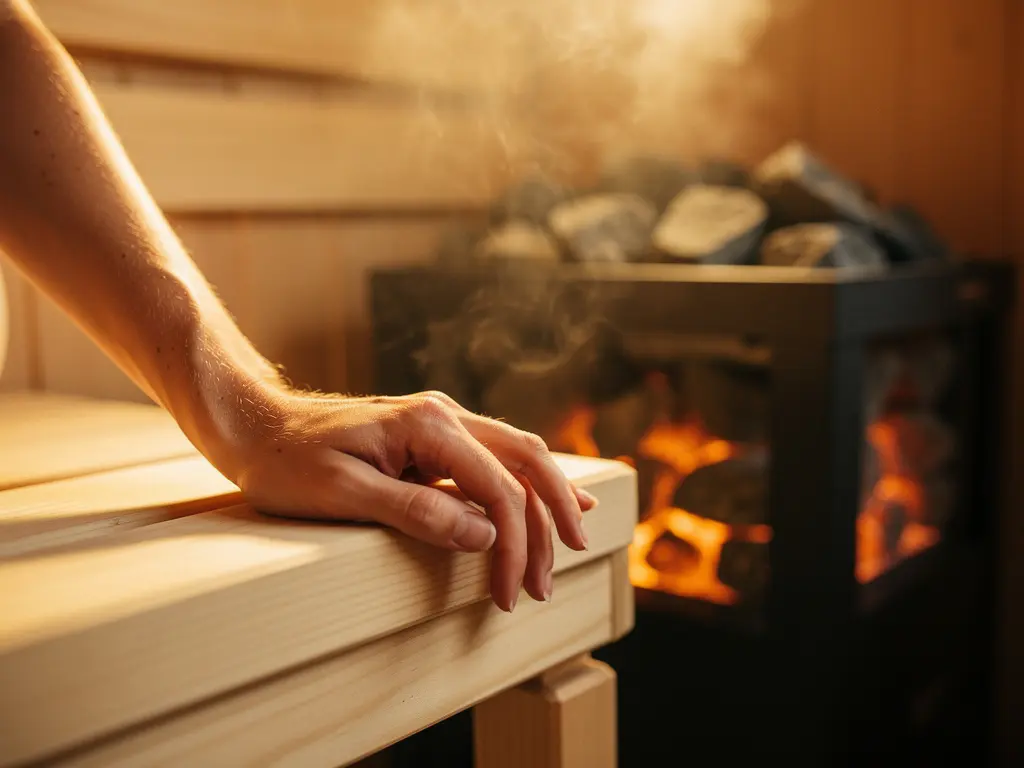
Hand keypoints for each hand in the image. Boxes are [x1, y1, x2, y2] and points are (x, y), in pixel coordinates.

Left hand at [227, 388, 595, 611]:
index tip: (509, 594)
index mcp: (427, 425)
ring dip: (545, 504)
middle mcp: (444, 414)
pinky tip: (551, 498)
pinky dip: (526, 484)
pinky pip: (495, 457)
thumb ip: (416, 511)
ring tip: (567, 549)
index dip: (513, 544)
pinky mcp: (432, 436)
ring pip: (517, 456)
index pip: (497, 487)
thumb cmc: (286, 462)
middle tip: (547, 581)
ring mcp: (441, 421)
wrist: (255, 426)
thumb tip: (483, 535)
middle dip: (549, 522)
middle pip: (525, 462)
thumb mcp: (343, 493)